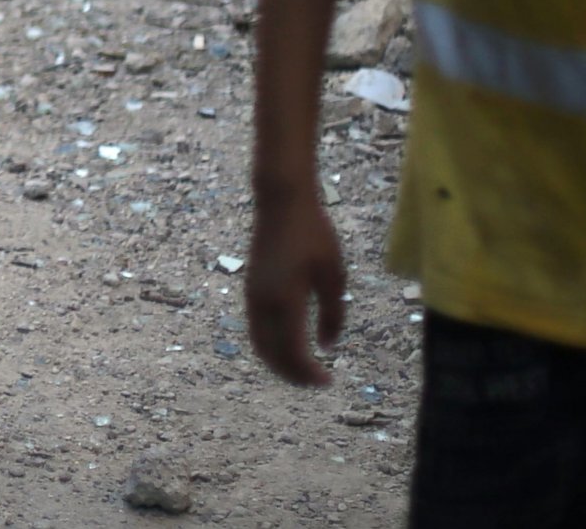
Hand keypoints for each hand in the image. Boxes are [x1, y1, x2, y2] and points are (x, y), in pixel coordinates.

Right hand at [246, 183, 345, 385]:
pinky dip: (270, 346)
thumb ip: (333, 315)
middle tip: (317, 382)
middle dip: (293, 375)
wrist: (281, 203)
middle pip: (273, 355)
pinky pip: (256, 330)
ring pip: (260, 344)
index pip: (294, 353)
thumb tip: (327, 347)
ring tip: (303, 369)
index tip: (329, 382)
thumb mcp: (334, 276)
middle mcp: (264, 305)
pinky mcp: (251, 289)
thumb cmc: (314, 236)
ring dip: (279, 362)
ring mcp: (253, 297)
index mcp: (286, 303)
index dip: (309, 374)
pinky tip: (289, 345)